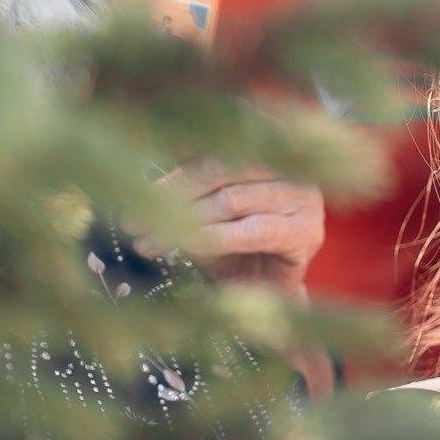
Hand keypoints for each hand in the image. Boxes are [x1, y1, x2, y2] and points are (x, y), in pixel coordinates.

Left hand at [136, 162, 325, 288]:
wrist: (265, 295)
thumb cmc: (232, 247)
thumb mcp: (205, 207)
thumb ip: (190, 180)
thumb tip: (149, 154)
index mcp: (270, 147)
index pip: (217, 144)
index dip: (175, 159)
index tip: (134, 186)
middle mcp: (292, 165)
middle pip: (223, 167)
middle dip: (173, 194)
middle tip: (132, 220)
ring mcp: (305, 198)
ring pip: (232, 199)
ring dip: (184, 220)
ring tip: (147, 242)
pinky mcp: (307, 233)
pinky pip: (253, 231)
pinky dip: (215, 237)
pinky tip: (187, 245)